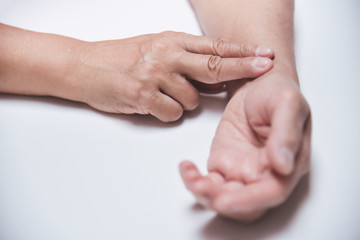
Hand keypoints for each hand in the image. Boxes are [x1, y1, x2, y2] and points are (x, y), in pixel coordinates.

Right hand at [73, 31, 272, 121]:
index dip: (242, 52)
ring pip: (193, 99)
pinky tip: (153, 104)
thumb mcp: (156, 47)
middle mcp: (166, 55)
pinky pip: (173, 113)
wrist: (85, 65)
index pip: (214, 47)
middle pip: (214, 65)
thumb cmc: (122, 57)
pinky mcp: (142, 95)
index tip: (264, 54)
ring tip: (164, 94)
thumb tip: (218, 73)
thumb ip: (186, 57)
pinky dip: (168, 113)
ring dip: (186, 102)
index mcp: (171, 40)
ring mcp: (155, 75)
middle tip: (265, 68)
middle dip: (243, 68)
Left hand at [179, 69, 310, 221]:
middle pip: (247, 204)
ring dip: (205, 194)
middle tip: (202, 189)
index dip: (250, 201)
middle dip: (223, 202)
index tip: (226, 200)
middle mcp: (266, 172)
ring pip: (225, 196)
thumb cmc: (276, 90)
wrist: (256, 81)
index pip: (273, 191)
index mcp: (290, 162)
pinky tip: (186, 167)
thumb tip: (284, 166)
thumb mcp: (287, 103)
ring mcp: (243, 169)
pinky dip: (194, 180)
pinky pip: (208, 182)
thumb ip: (286, 134)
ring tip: (190, 176)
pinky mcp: (224, 163)